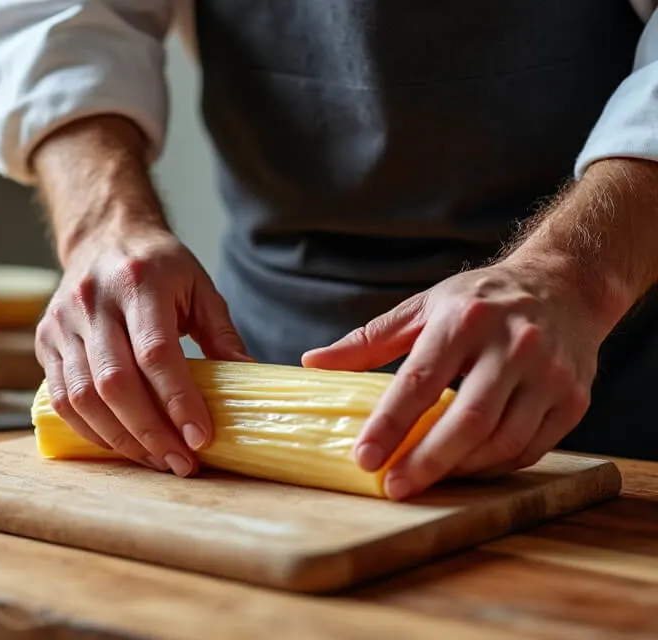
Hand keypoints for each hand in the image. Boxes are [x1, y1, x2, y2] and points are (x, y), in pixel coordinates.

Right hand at [36, 221, 251, 476]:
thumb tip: (249, 379)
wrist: (104, 236)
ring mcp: (62, 322)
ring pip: (83, 397)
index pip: (155, 352)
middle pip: (114, 382)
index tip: (200, 437)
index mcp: (137, 281)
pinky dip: (91, 430)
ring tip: (156, 460)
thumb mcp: (199, 287)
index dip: (178, 400)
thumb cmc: (159, 266)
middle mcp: (92, 301)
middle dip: (150, 432)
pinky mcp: (45, 340)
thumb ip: (221, 334)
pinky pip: (63, 398)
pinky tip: (122, 444)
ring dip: (122, 439)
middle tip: (181, 462)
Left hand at [301, 257, 609, 499]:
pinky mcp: (574, 398)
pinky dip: (494, 466)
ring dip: (459, 469)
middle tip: (393, 487)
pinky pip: (530, 448)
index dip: (390, 425)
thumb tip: (313, 363)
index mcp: (465, 320)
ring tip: (425, 479)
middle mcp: (514, 345)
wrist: (564, 285)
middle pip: (467, 420)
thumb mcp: (423, 307)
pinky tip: (465, 468)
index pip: (419, 382)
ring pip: (502, 441)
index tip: (364, 458)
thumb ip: (368, 341)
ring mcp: (550, 373)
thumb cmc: (480, 301)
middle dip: (426, 461)